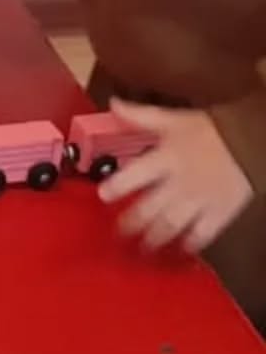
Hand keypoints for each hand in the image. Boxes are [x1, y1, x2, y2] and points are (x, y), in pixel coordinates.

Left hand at [98, 101, 253, 252]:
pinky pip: (204, 233)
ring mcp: (200, 202)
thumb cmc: (209, 131)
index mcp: (166, 159)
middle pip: (151, 207)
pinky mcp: (221, 214)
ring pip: (173, 224)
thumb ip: (140, 115)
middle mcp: (179, 184)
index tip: (102, 196)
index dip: (118, 186)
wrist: (251, 143)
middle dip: (133, 222)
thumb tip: (112, 104)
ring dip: (156, 237)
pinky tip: (182, 249)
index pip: (136, 174)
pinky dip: (192, 243)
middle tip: (118, 233)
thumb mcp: (172, 118)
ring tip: (143, 247)